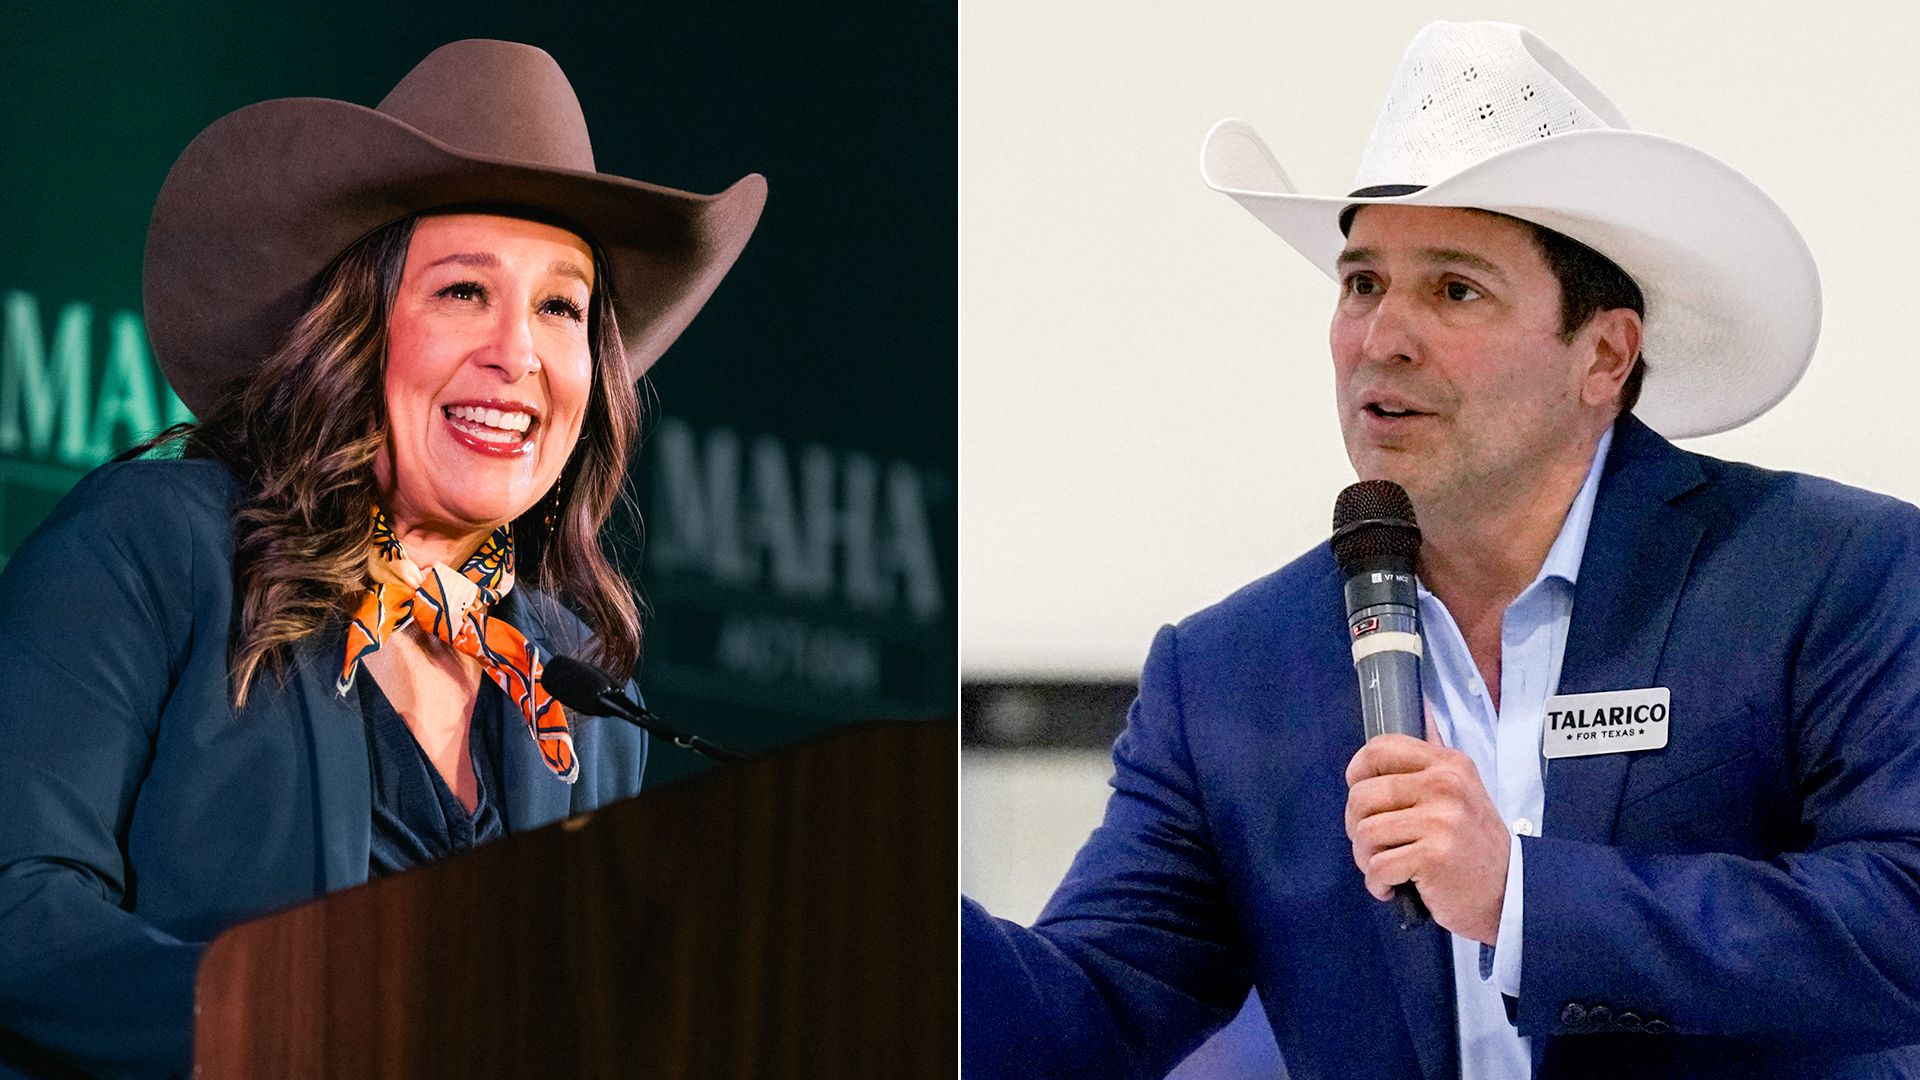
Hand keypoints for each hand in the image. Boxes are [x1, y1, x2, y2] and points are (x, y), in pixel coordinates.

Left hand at [1344, 731, 1509, 943]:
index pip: (1380, 748)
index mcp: (1448, 765)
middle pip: (1362, 793)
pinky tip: (1394, 887)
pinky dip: (1377, 883)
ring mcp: (1440, 820)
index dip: (1358, 773)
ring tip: (1387, 868)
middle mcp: (1445, 785)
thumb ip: (1422, 773)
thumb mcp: (1459, 794)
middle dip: (1356, 824)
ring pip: (1364, 831)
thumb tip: (1374, 754)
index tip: (1364, 798)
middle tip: (1376, 844)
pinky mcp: (1433, 855)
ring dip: (1366, 858)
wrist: (1511, 894)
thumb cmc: (1474, 848)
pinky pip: (1377, 866)